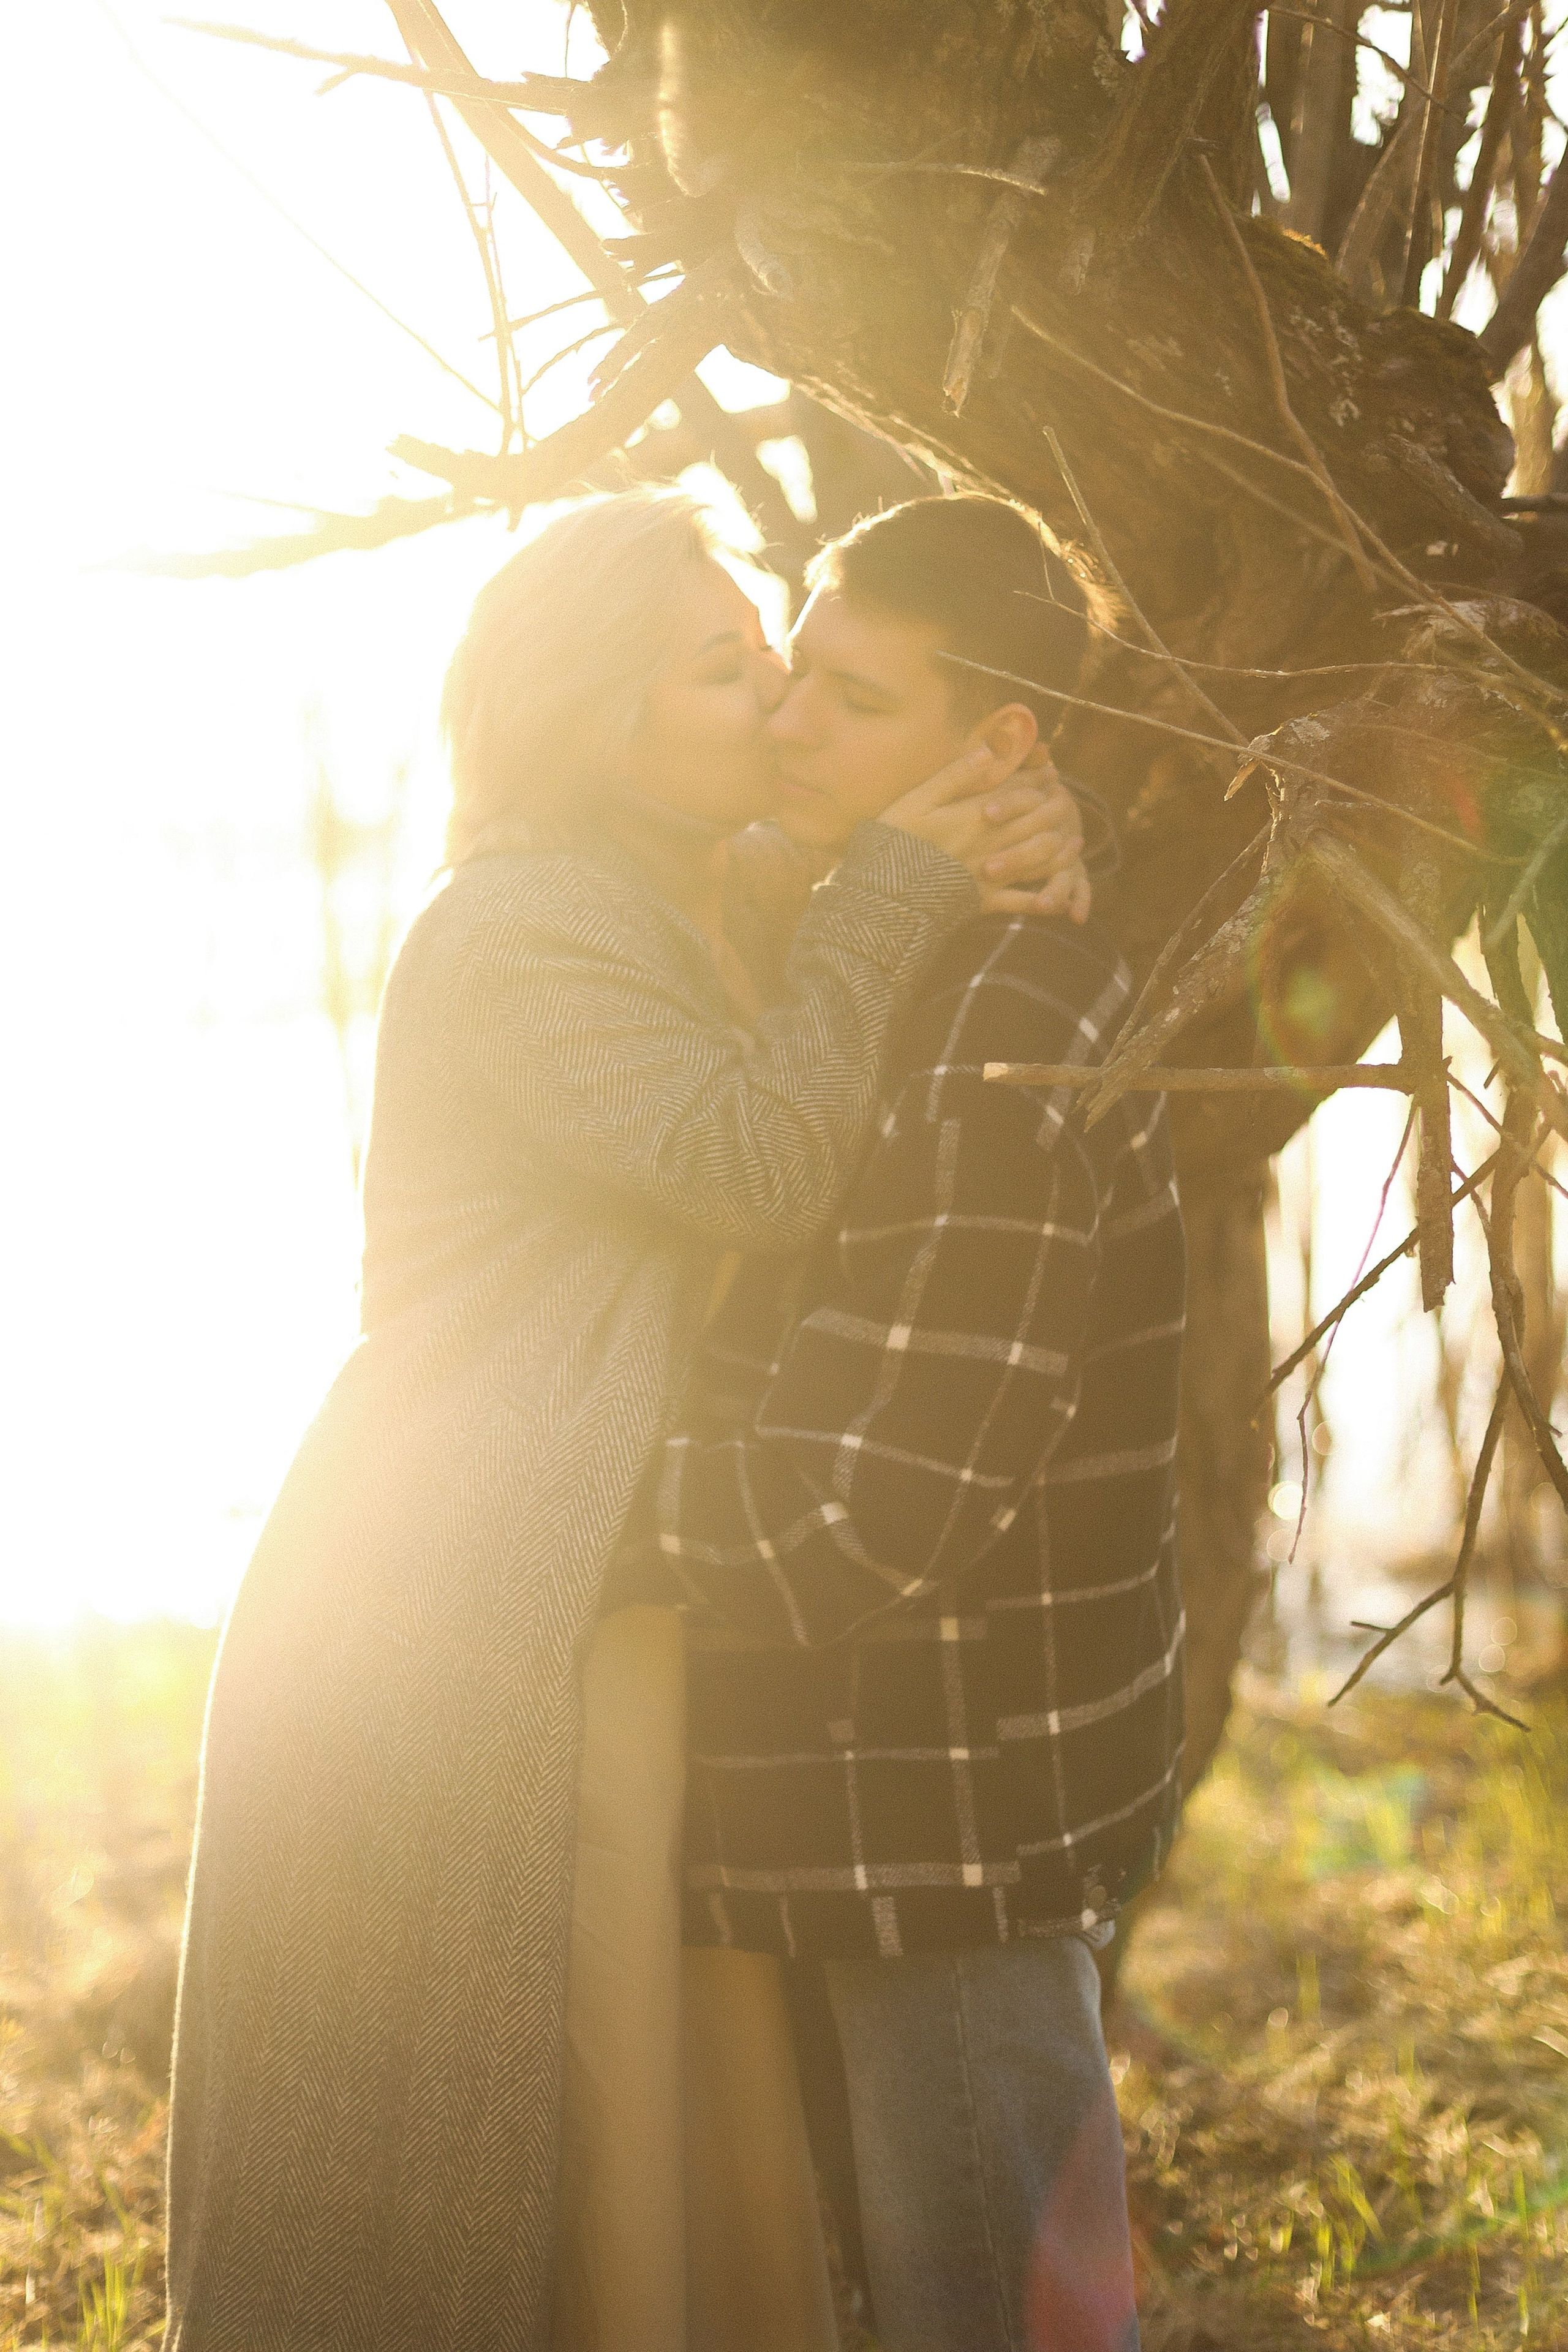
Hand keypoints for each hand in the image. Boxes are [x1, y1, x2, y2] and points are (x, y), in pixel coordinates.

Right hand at [882, 742, 1091, 923]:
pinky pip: (1024, 902)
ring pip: (1040, 858)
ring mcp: (991, 874)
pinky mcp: (986, 902)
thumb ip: (955, 776)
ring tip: (1073, 842)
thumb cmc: (894, 842)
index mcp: (975, 814)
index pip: (1018, 791)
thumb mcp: (918, 800)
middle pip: (1037, 822)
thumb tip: (989, 751)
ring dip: (1061, 849)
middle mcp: (991, 842)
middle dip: (1056, 808)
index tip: (1051, 770)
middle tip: (1066, 801)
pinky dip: (1044, 899)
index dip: (1037, 779)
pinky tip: (1057, 897)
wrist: (883, 895)